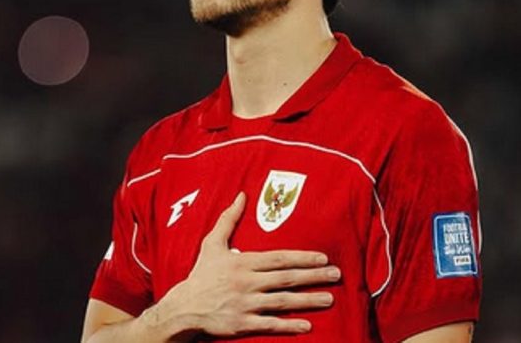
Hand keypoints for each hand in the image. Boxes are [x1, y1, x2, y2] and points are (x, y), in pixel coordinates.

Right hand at [158, 192, 339, 338]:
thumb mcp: (212, 243)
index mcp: (243, 262)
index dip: (303, 257)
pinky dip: (288, 325)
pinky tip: (307, 326)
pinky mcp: (242, 324)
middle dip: (313, 276)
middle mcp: (247, 282)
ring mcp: (245, 304)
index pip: (279, 258)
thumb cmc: (201, 274)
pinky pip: (270, 324)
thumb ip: (229, 219)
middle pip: (286, 278)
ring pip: (282, 301)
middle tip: (337, 275)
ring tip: (329, 299)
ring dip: (308, 300)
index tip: (323, 257)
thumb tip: (242, 195)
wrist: (183, 307)